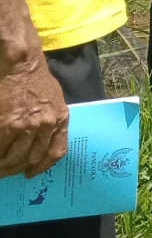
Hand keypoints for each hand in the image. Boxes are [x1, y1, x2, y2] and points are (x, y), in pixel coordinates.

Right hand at [0, 54, 68, 178]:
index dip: (41, 166)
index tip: (31, 173)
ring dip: (5, 166)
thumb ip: (51, 120)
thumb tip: (40, 141)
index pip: (55, 152)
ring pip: (15, 157)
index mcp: (60, 119)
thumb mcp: (54, 100)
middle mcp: (46, 125)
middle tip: (7, 171)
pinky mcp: (7, 125)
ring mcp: (26, 126)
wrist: (21, 65)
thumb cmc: (36, 80)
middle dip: (17, 168)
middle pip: (31, 158)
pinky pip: (1, 150)